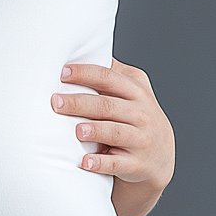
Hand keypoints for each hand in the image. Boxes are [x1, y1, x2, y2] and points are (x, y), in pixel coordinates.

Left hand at [51, 58, 174, 215]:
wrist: (159, 160)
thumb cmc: (136, 119)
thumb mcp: (133, 93)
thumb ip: (112, 74)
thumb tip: (80, 51)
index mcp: (137, 92)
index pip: (109, 78)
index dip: (85, 74)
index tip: (62, 73)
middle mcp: (142, 114)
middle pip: (107, 105)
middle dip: (79, 102)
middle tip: (55, 102)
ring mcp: (142, 140)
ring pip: (115, 132)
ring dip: (94, 130)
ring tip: (76, 130)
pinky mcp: (138, 164)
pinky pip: (118, 163)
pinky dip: (102, 162)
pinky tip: (86, 162)